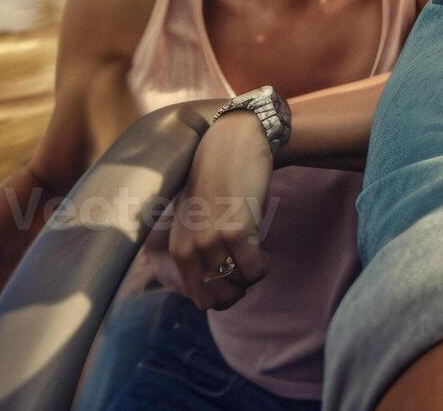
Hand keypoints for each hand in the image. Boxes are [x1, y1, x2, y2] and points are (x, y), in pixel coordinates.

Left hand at [172, 110, 273, 310]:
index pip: (199, 298)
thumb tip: (219, 281)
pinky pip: (256, 271)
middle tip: (247, 269)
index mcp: (178, 247)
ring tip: (256, 253)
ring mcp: (212, 241)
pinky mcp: (237, 231)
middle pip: (218, 300)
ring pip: (240, 286)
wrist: (234, 143)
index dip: (223, 295)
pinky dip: (264, 265)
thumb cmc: (220, 181)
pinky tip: (264, 248)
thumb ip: (199, 248)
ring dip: (253, 275)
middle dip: (239, 292)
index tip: (234, 276)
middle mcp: (189, 248)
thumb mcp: (197, 219)